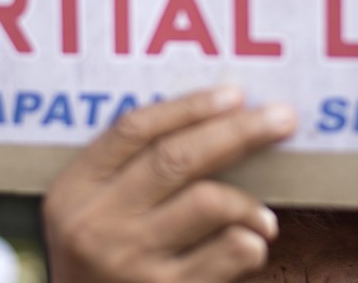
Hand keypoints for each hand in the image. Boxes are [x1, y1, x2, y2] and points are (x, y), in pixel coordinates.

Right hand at [43, 86, 296, 282]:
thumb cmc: (96, 264)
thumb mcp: (87, 212)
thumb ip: (127, 171)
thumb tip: (213, 122)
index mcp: (75, 190)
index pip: (134, 129)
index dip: (189, 106)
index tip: (234, 94)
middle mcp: (98, 224)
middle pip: (177, 158)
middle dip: (238, 132)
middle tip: (282, 118)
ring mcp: (130, 262)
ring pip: (209, 201)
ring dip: (249, 201)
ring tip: (263, 216)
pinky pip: (228, 251)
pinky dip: (251, 242)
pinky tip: (252, 245)